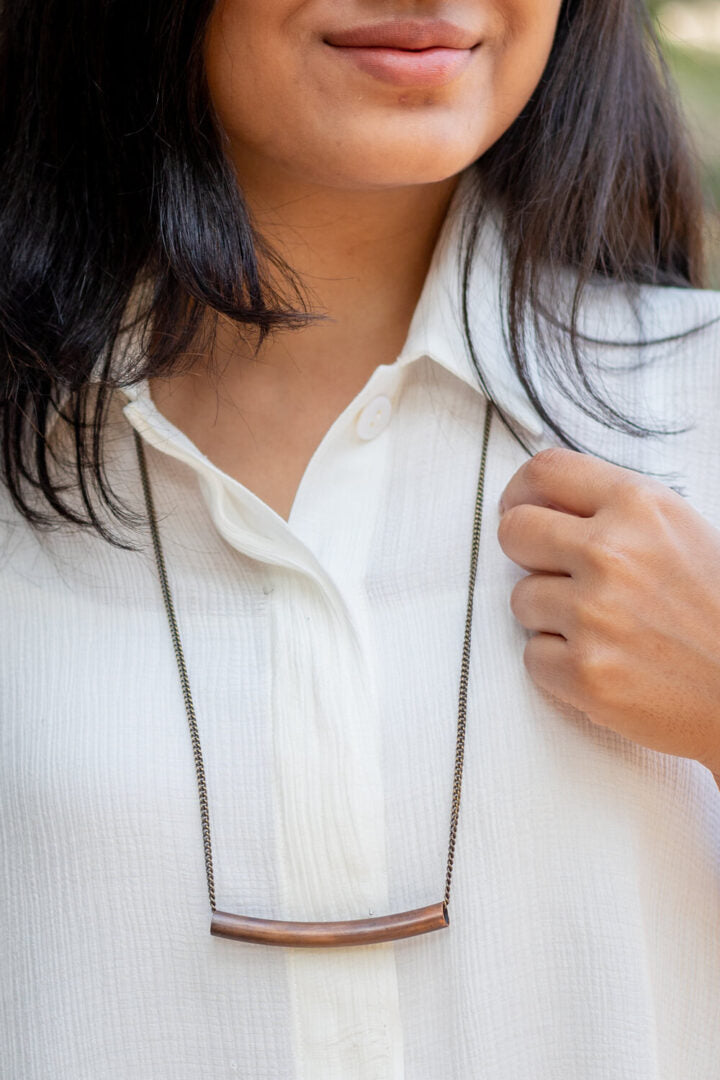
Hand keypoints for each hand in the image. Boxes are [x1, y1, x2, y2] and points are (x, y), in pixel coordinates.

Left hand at [497, 447, 719, 777]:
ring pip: (522, 599)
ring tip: (605, 629)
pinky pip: (532, 656)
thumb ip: (614, 513)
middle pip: (514, 532)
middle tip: (558, 575)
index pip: (545, 472)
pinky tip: (607, 663)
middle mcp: (611, 552)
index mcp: (639, 506)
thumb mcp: (680, 533)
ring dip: (551, 616)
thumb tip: (546, 504)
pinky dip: (560, 665)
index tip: (519, 509)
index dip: (521, 493)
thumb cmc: (719, 611)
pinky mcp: (583, 672)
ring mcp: (593, 614)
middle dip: (528, 554)